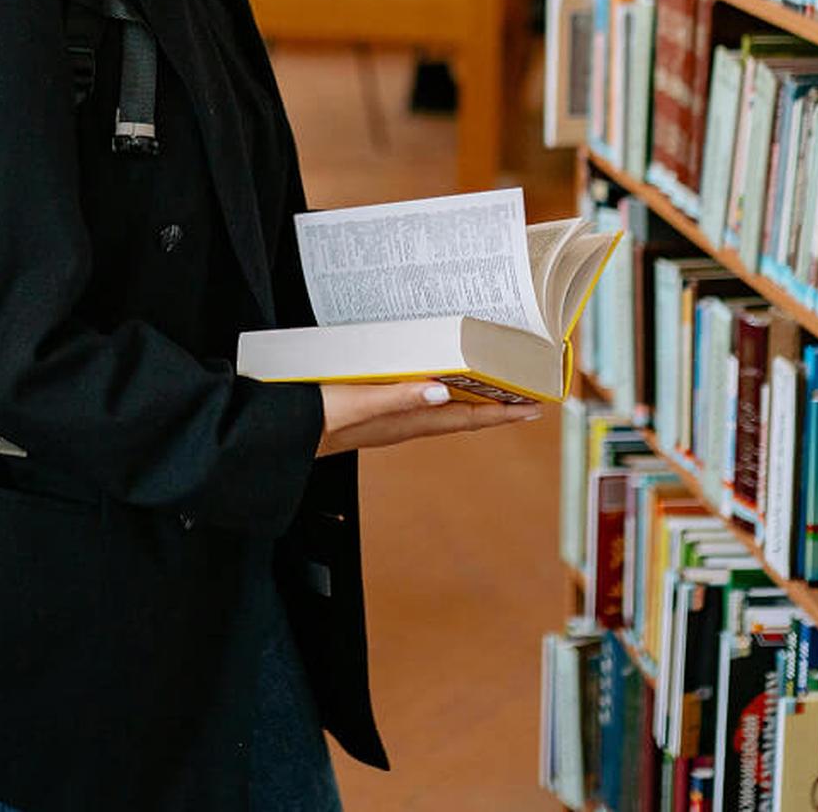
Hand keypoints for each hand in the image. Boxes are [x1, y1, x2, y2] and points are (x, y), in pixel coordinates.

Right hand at [315, 379, 541, 457]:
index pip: (468, 419)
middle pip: (462, 415)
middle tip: (522, 393)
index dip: (502, 414)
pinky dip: (436, 392)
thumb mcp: (358, 403)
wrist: (283, 437)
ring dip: (469, 399)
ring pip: (442, 410)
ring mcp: (390, 420)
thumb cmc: (316, 419)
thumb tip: (443, 390)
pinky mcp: (374, 412)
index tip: (534, 408)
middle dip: (494, 406)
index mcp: (408, 422)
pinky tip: (432, 380)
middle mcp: (405, 424)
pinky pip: (419, 403)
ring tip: (490, 385)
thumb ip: (398, 397)